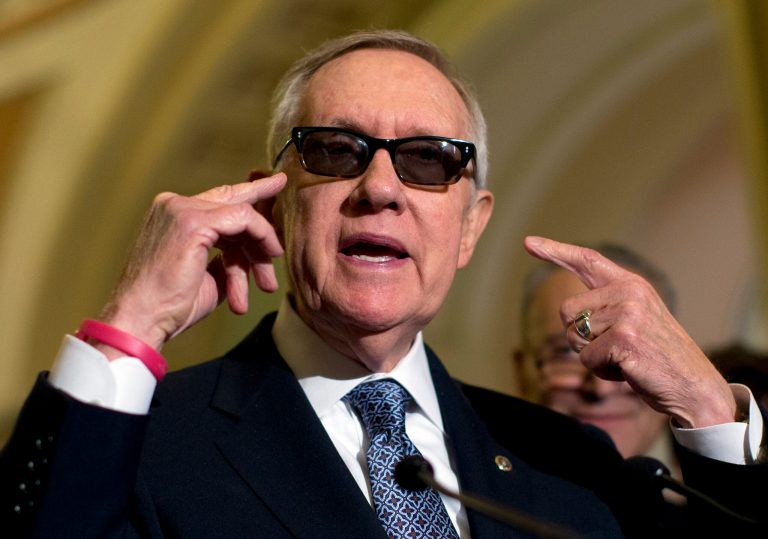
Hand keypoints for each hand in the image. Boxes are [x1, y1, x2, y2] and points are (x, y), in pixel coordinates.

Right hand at [98, 173, 286, 349]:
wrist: (142, 321)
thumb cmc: (171, 306)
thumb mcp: (207, 275)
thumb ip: (228, 256)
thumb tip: (253, 251)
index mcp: (172, 214)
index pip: (220, 198)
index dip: (251, 193)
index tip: (276, 184)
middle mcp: (173, 204)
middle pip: (234, 204)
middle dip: (263, 227)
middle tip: (279, 247)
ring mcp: (181, 210)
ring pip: (243, 214)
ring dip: (259, 250)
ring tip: (266, 283)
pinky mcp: (192, 221)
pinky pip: (243, 219)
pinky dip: (259, 239)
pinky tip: (265, 263)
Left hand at [524, 235, 736, 427]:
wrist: (694, 386)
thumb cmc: (658, 357)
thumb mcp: (635, 320)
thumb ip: (606, 308)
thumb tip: (567, 313)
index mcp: (631, 284)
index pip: (587, 260)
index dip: (555, 251)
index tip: (529, 242)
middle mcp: (629, 292)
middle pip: (566, 312)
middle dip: (580, 337)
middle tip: (615, 348)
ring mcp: (627, 314)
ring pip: (574, 338)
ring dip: (593, 357)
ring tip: (626, 358)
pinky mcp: (624, 338)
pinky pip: (586, 359)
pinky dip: (601, 371)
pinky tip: (629, 370)